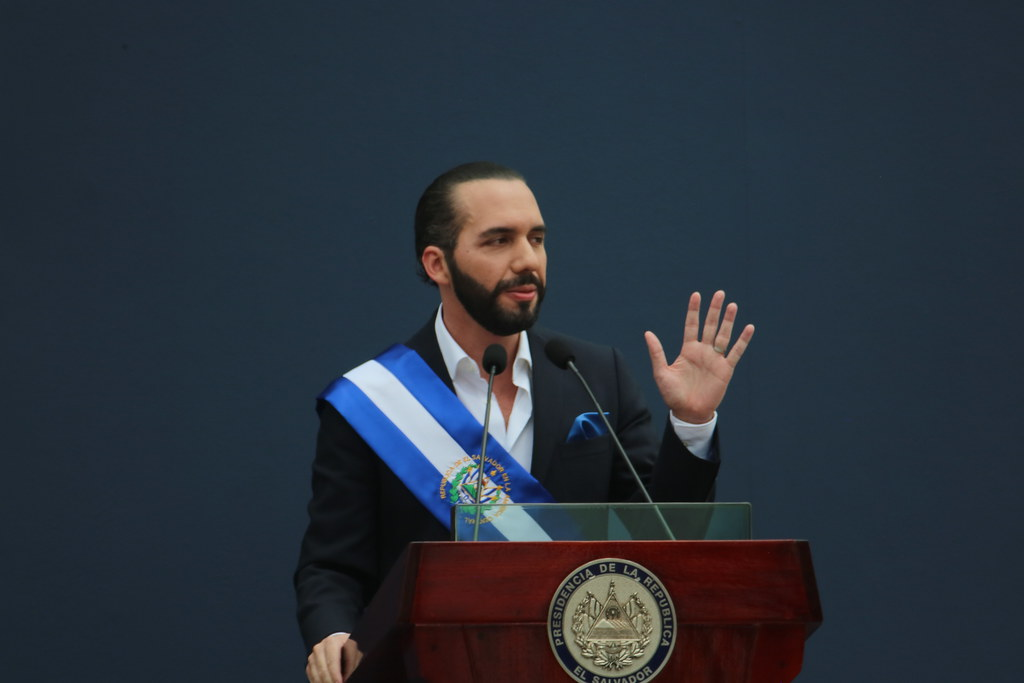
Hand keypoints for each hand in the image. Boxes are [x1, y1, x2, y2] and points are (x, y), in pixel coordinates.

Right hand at [306, 633, 362, 682]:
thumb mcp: (355, 654)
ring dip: (324, 682)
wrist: (341, 643)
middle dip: (330, 680)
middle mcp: (321, 647)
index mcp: (332, 642)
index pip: (332, 661)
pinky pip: (311, 675)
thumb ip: (351, 665)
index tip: (340, 682)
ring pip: (316, 673)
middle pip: (323, 668)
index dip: (335, 675)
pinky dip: (317, 681)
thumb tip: (345, 677)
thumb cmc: (349, 649)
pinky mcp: (311, 662)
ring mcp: (314, 654)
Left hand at [644, 290, 754, 423]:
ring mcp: (715, 359)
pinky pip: (735, 352)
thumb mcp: (661, 373)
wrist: (688, 412)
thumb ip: (657, 353)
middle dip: (714, 310)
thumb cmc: (673, 395)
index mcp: (687, 350)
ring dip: (728, 320)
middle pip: (710, 325)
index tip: (696, 295)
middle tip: (719, 293)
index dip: (694, 310)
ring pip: (723, 335)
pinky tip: (748, 328)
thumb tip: (648, 333)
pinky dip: (742, 340)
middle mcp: (703, 351)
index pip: (692, 325)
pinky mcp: (725, 369)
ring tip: (732, 305)